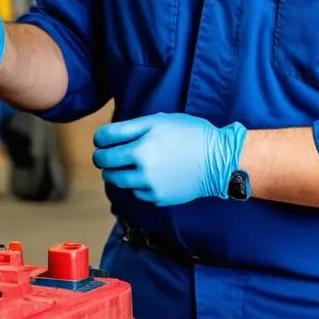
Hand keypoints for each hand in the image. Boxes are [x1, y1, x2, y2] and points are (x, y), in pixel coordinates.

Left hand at [92, 113, 246, 205]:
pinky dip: (135, 184)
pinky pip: (136, 192)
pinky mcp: (158, 198)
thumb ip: (130, 127)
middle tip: (106, 154)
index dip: (99, 138)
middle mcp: (141, 168)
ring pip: (117, 181)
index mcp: (140, 146)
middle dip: (102, 157)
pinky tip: (145, 175)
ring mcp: (149, 186)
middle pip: (105, 164)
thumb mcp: (159, 121)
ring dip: (114, 172)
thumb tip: (106, 136)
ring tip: (123, 165)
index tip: (102, 139)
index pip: (103, 141)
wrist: (219, 160)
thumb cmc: (190, 134)